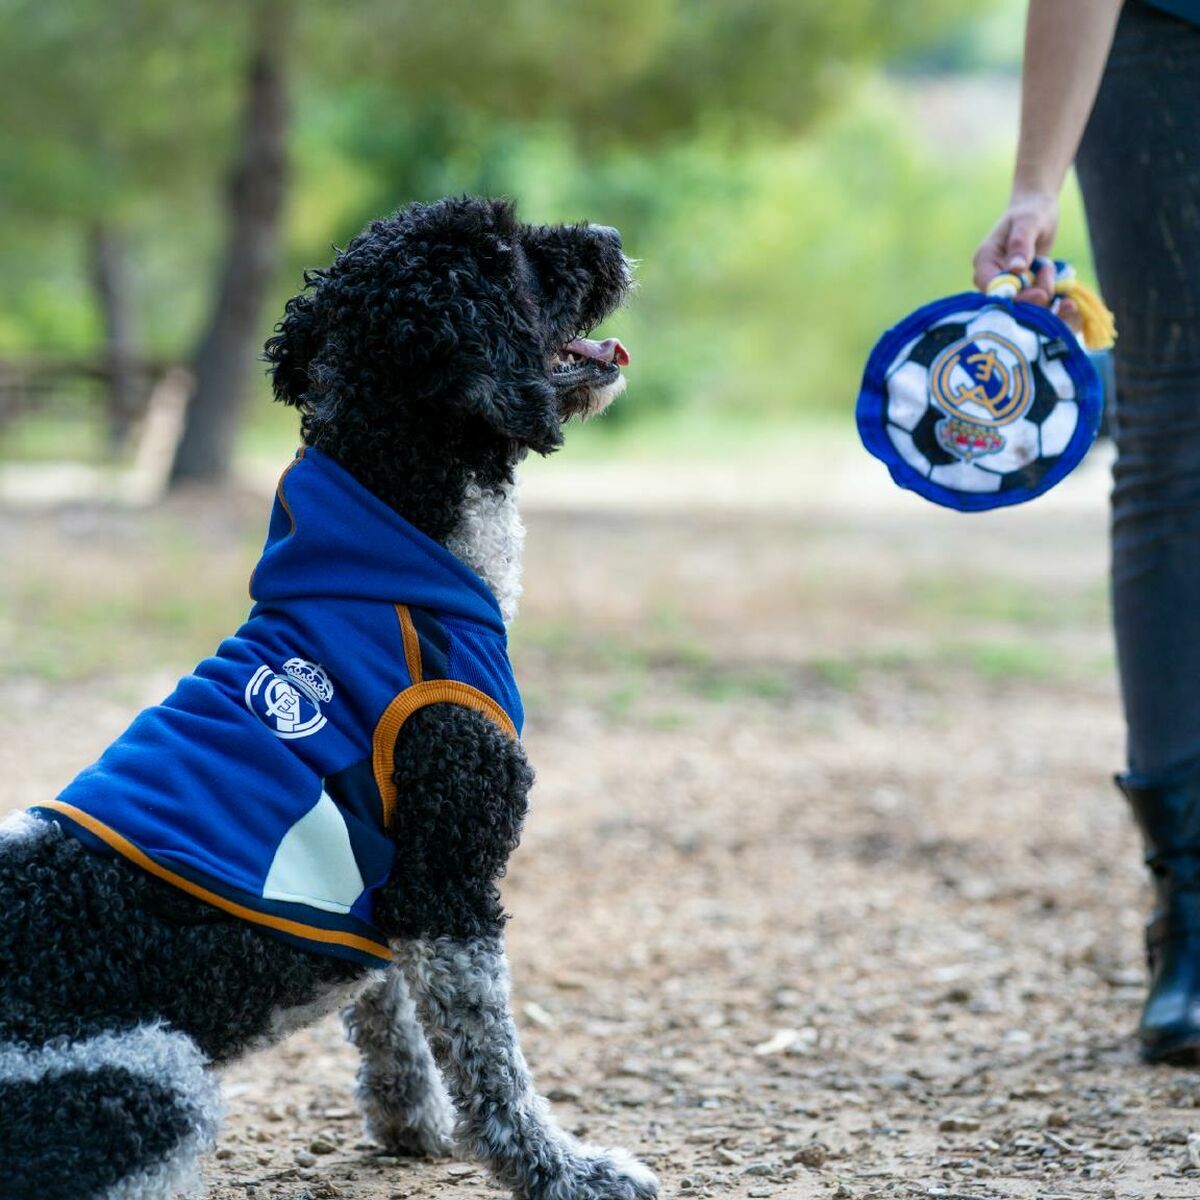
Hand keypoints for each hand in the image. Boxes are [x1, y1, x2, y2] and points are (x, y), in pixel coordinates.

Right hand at [972, 190, 1079, 327]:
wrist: (1039, 211)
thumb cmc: (1031, 211)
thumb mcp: (1028, 222)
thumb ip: (1021, 244)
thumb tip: (1016, 268)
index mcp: (984, 262)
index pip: (993, 288)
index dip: (1014, 296)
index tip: (1039, 293)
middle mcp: (992, 278)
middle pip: (1008, 302)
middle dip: (1033, 297)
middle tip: (1049, 275)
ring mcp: (1009, 286)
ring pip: (1024, 306)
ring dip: (1045, 295)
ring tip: (1050, 268)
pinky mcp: (1025, 289)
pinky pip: (1037, 304)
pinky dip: (1054, 303)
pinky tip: (1068, 302)